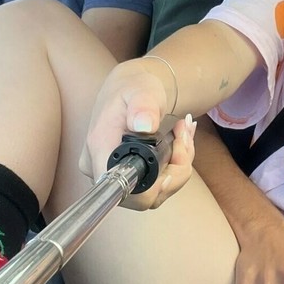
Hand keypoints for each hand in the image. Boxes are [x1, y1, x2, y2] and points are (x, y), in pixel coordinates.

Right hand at [80, 61, 195, 210]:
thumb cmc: (134, 87)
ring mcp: (116, 175)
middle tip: (184, 136)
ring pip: (156, 192)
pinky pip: (159, 185)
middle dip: (175, 170)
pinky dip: (176, 166)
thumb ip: (143, 106)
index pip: (123, 188)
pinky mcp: (130, 177)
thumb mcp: (141, 90)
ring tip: (183, 132)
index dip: (152, 188)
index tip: (173, 163)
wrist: (132, 89)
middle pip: (145, 196)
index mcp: (100, 148)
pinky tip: (180, 140)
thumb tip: (144, 125)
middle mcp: (102, 168)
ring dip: (179, 165)